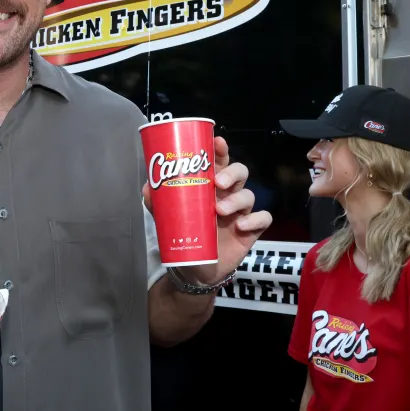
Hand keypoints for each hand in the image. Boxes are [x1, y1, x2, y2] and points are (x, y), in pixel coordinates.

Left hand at [143, 136, 272, 284]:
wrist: (193, 268)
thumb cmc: (185, 233)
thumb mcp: (167, 217)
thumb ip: (157, 202)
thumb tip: (147, 187)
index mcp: (210, 185)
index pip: (219, 161)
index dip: (220, 150)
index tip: (217, 143)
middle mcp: (228, 194)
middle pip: (240, 173)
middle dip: (231, 173)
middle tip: (217, 182)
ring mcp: (240, 212)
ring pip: (249, 195)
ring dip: (236, 199)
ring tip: (219, 210)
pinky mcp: (250, 230)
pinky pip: (263, 219)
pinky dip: (254, 219)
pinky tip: (240, 225)